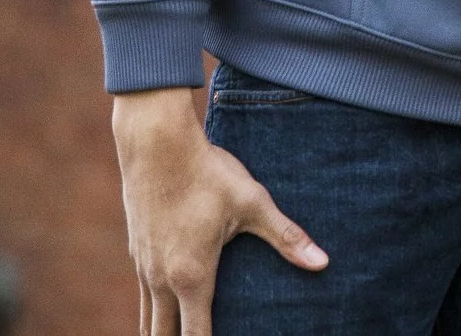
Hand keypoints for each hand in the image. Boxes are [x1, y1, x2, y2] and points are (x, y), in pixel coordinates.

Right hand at [112, 87, 326, 335]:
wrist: (155, 144)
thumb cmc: (207, 173)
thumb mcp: (252, 203)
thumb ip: (286, 236)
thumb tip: (323, 262)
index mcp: (191, 276)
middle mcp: (162, 280)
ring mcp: (144, 267)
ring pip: (148, 320)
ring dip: (162, 335)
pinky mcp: (137, 251)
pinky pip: (143, 296)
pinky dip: (152, 314)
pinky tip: (164, 313)